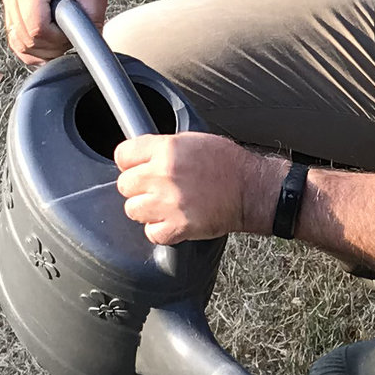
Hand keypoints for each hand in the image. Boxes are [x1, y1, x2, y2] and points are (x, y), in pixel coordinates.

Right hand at [1, 0, 116, 64]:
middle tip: (72, 34)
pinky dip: (34, 46)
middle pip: (26, 40)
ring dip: (43, 49)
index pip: (37, 31)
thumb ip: (90, 26)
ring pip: (18, 43)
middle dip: (52, 46)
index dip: (59, 40)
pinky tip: (52, 42)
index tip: (74, 31)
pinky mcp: (12, 6)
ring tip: (63, 35)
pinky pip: (17, 38)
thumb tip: (89, 52)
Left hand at [116, 133, 280, 243]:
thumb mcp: (193, 141)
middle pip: (124, 184)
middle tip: (155, 188)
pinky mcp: (178, 227)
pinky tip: (172, 220)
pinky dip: (160, 230)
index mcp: (167, 149)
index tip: (136, 167)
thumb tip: (142, 157)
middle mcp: (164, 175)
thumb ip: (163, 148)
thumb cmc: (229, 165)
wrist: (252, 190)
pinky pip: (151, 233)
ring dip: (146, 209)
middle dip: (138, 187)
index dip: (130, 162)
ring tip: (164, 205)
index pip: (122, 155)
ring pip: (132, 210)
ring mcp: (168, 203)